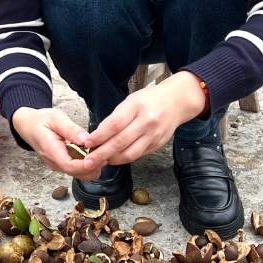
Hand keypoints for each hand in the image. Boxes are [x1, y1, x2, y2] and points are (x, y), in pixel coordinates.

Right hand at [12, 107, 100, 180]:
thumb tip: (85, 139)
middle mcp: (54, 162)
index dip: (84, 165)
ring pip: (79, 174)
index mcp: (50, 150)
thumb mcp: (56, 118)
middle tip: (105, 152)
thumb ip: (70, 129)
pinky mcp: (63, 165)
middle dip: (93, 166)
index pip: (68, 165)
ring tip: (101, 151)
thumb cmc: (41, 120)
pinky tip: (94, 153)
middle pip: (76, 173)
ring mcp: (58, 165)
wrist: (29, 126)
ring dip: (92, 166)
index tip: (97, 159)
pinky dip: (88, 164)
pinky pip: (77, 170)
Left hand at [81, 72, 207, 169]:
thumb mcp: (131, 101)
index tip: (87, 143)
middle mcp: (147, 122)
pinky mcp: (157, 145)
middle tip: (88, 162)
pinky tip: (114, 159)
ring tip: (100, 162)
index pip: (114, 125)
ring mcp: (154, 135)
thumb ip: (115, 118)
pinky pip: (138, 155)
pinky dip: (124, 159)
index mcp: (137, 107)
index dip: (99, 136)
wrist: (176, 102)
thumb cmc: (149, 99)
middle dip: (102, 154)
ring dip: (112, 160)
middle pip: (120, 142)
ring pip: (130, 154)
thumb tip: (97, 136)